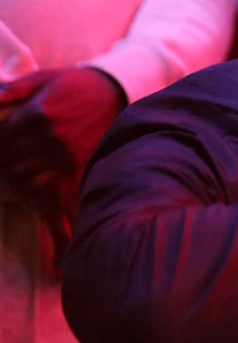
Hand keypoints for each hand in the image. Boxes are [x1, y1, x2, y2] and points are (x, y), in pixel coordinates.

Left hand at [0, 66, 126, 255]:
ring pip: (28, 189)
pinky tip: (58, 265)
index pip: (0, 139)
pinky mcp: (81, 176)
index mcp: (40, 116)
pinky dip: (62, 239)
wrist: (119, 93)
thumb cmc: (77, 85)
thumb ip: (13, 88)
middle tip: (3, 171)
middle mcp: (52, 142)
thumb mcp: (45, 77)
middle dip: (0, 172)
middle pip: (9, 168)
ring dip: (16, 193)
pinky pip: (69, 210)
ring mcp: (68, 164)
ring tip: (17, 193)